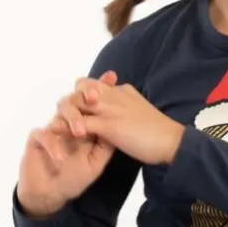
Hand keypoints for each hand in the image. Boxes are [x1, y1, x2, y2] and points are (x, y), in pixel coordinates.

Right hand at [18, 70, 119, 216]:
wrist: (51, 194)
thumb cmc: (74, 178)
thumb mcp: (96, 163)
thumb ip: (106, 144)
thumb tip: (119, 123)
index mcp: (85, 125)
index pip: (93, 104)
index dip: (101, 88)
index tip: (113, 77)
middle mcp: (69, 122)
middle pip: (75, 100)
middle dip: (84, 95)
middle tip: (94, 97)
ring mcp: (53, 128)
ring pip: (60, 112)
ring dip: (71, 120)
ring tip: (80, 133)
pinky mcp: (38, 138)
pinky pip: (45, 134)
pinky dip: (54, 146)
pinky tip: (62, 159)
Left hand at [55, 79, 183, 165]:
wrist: (173, 143)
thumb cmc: (161, 133)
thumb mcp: (142, 113)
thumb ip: (128, 108)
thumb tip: (121, 111)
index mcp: (123, 92)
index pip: (95, 83)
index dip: (84, 94)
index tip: (80, 108)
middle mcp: (115, 95)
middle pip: (82, 87)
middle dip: (71, 101)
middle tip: (64, 118)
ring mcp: (111, 109)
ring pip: (78, 101)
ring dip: (65, 113)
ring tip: (55, 125)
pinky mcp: (109, 125)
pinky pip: (81, 122)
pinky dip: (67, 127)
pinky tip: (58, 133)